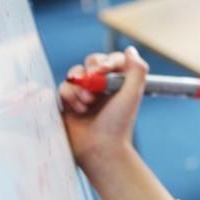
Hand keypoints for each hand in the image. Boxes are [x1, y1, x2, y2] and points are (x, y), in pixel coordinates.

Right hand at [60, 46, 148, 168]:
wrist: (99, 149)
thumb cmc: (118, 123)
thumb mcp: (132, 94)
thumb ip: (137, 70)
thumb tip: (130, 49)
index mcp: (119, 81)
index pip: (112, 59)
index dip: (107, 60)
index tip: (105, 70)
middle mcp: (101, 85)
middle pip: (91, 61)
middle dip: (91, 68)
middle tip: (93, 80)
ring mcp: (83, 93)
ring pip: (75, 73)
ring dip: (81, 86)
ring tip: (88, 103)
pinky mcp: (67, 102)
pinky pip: (63, 87)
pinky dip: (70, 95)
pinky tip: (78, 110)